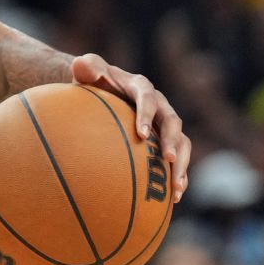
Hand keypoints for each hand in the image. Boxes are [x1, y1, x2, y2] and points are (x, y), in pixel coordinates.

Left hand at [71, 54, 190, 201]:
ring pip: (182, 143)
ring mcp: (165, 124)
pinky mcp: (166, 141)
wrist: (101, 94)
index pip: (148, 99)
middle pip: (173, 123)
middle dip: (173, 142)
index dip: (146, 115)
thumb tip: (81, 64)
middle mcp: (160, 106)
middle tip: (169, 160)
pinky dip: (177, 176)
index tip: (141, 135)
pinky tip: (174, 200)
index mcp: (141, 88)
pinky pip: (177, 159)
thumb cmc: (91, 84)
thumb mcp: (87, 73)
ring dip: (182, 165)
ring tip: (177, 188)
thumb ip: (87, 67)